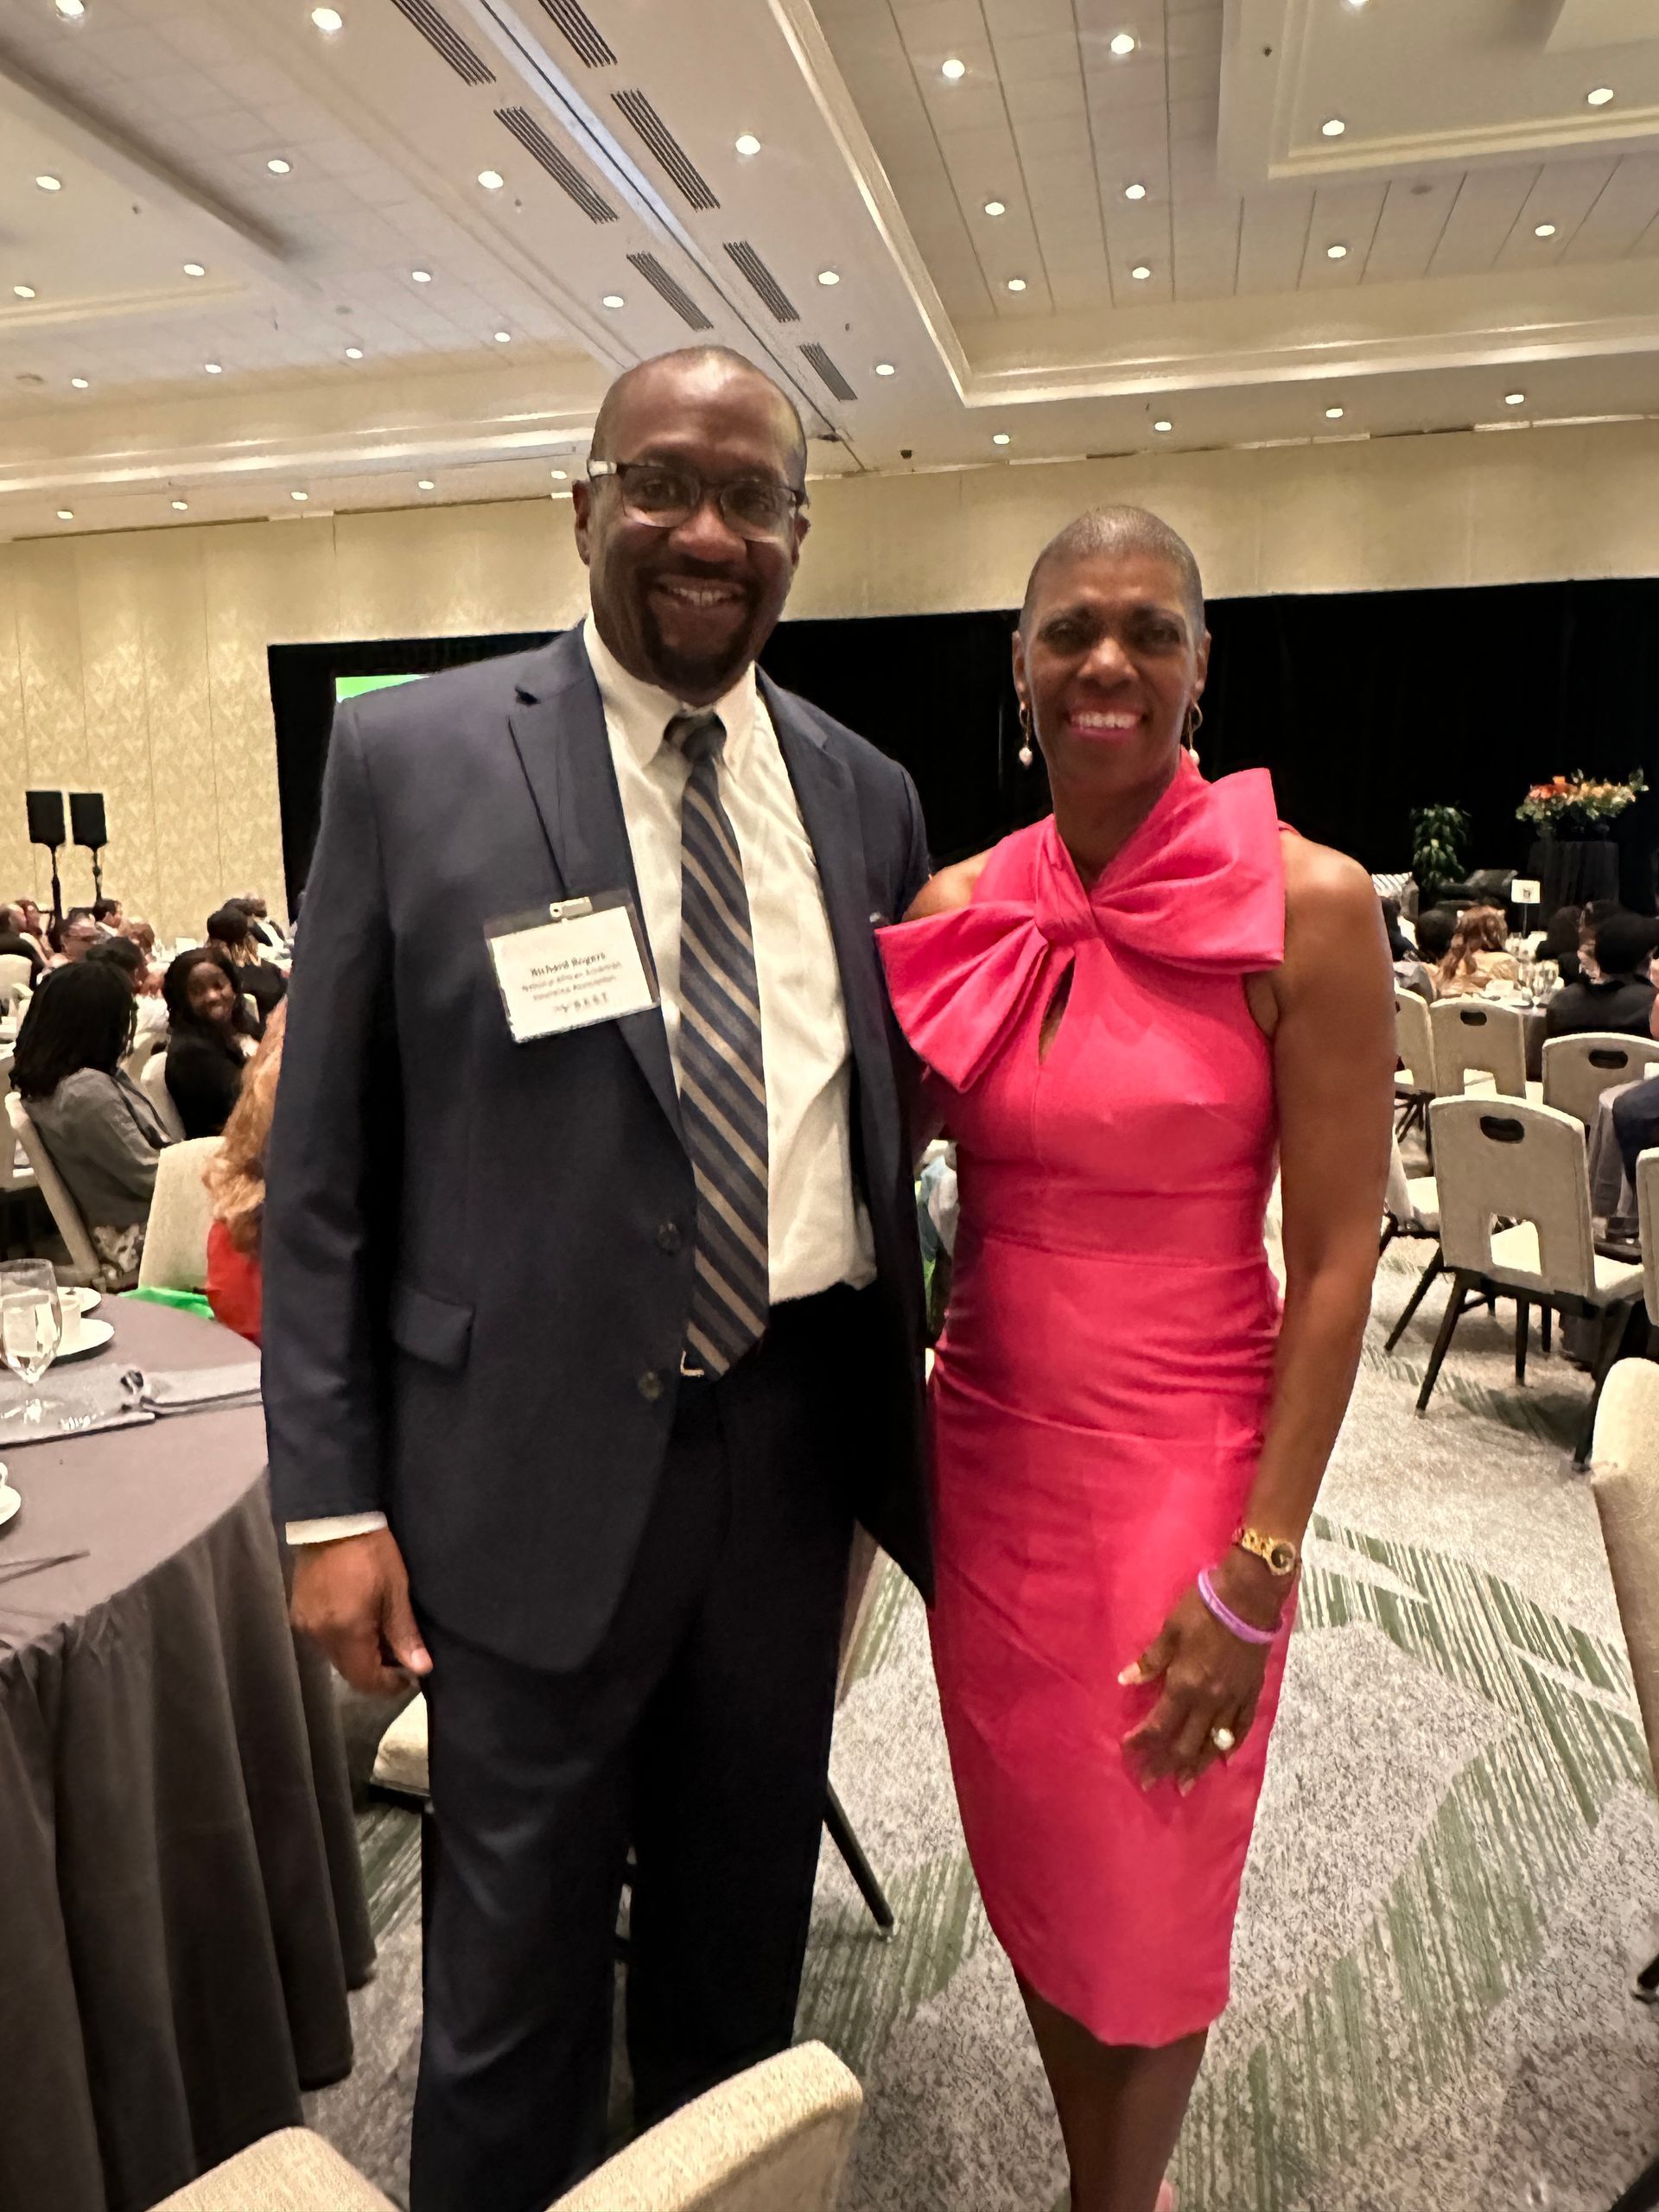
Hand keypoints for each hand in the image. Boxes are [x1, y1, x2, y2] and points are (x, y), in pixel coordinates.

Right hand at [290, 1526, 431, 1695]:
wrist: (332, 1519)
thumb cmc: (372, 1552)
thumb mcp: (396, 1591)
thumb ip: (405, 1634)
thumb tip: (421, 1669)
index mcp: (345, 1633)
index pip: (365, 1680)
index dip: (389, 1684)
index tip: (410, 1674)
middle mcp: (319, 1637)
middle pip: (349, 1671)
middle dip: (376, 1669)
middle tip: (400, 1654)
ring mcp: (305, 1625)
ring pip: (336, 1656)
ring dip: (360, 1653)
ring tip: (382, 1635)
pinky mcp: (298, 1612)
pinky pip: (324, 1638)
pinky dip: (344, 1638)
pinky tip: (360, 1621)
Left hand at [1120, 1557, 1282, 1792]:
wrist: (1248, 1597)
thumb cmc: (1203, 1609)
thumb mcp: (1170, 1630)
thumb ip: (1150, 1660)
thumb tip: (1125, 1680)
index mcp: (1184, 1684)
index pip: (1159, 1725)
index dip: (1142, 1742)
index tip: (1129, 1754)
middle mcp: (1209, 1701)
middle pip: (1184, 1743)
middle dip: (1165, 1764)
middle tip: (1150, 1782)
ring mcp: (1233, 1700)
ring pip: (1213, 1743)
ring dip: (1196, 1766)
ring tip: (1184, 1785)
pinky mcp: (1252, 1693)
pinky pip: (1242, 1728)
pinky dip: (1230, 1746)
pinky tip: (1223, 1759)